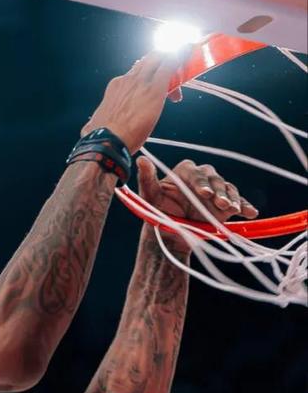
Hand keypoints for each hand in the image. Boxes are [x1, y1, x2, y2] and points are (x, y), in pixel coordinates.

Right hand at [81, 52, 180, 152]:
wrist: (107, 142)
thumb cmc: (100, 138)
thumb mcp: (94, 123)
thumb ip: (94, 122)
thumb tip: (87, 129)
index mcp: (115, 87)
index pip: (135, 73)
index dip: (146, 76)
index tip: (151, 87)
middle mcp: (128, 79)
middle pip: (149, 59)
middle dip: (162, 62)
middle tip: (172, 77)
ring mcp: (142, 82)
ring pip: (160, 57)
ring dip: (172, 61)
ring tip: (183, 67)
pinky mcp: (155, 88)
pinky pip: (171, 65)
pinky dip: (180, 58)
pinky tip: (188, 53)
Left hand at [137, 156, 258, 222]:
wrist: (170, 233)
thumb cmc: (157, 211)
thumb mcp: (149, 196)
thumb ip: (147, 178)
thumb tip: (141, 159)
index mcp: (185, 172)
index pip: (196, 173)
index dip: (201, 183)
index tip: (203, 194)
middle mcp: (203, 178)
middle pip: (215, 179)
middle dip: (219, 191)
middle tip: (219, 203)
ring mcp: (216, 190)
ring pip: (228, 189)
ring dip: (232, 198)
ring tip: (234, 209)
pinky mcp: (226, 204)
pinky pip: (238, 202)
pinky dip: (245, 206)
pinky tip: (251, 213)